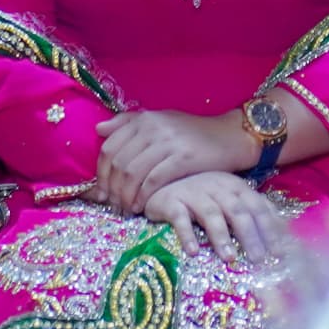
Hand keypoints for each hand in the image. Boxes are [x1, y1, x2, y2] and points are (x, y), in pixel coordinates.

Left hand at [95, 108, 256, 210]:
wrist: (229, 136)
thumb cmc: (193, 133)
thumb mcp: (161, 121)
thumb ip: (129, 123)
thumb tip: (99, 128)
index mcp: (144, 119)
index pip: (109, 148)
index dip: (101, 174)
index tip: (101, 192)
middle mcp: (153, 127)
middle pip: (118, 163)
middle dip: (111, 189)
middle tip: (113, 205)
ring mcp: (168, 142)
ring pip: (132, 173)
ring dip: (125, 196)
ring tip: (126, 208)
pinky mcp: (183, 158)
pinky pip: (153, 181)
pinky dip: (143, 197)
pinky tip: (142, 206)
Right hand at [145, 170, 280, 264]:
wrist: (161, 181)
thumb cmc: (201, 194)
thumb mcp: (228, 198)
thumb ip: (250, 211)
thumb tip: (281, 235)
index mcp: (236, 187)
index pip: (258, 207)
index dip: (270, 229)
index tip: (279, 252)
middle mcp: (218, 187)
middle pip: (238, 212)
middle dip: (250, 236)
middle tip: (258, 259)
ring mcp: (194, 193)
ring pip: (211, 214)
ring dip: (222, 237)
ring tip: (230, 258)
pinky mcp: (171, 201)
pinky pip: (180, 218)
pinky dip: (187, 235)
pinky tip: (193, 252)